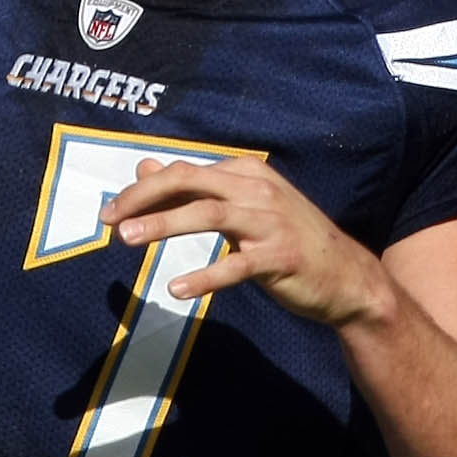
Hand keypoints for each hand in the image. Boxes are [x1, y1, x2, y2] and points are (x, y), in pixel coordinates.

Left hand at [101, 156, 395, 327]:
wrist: (347, 277)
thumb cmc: (285, 240)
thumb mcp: (240, 207)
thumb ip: (195, 188)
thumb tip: (146, 167)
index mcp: (246, 172)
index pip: (184, 172)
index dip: (143, 189)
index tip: (112, 210)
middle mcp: (258, 189)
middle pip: (190, 182)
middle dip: (144, 198)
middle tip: (109, 220)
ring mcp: (271, 222)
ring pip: (208, 215)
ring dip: (163, 225)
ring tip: (127, 239)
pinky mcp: (281, 258)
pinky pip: (236, 265)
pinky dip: (205, 276)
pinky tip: (177, 289)